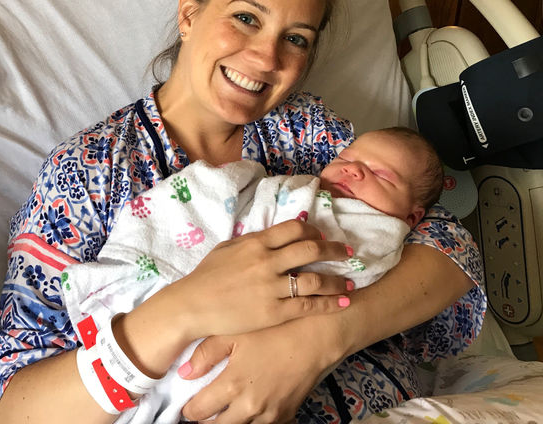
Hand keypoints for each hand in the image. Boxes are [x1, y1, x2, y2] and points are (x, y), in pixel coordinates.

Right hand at [170, 218, 351, 339]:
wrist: (192, 305)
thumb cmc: (206, 277)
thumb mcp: (227, 249)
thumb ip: (252, 241)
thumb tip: (272, 236)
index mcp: (256, 243)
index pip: (295, 229)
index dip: (314, 232)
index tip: (323, 237)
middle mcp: (267, 261)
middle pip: (311, 249)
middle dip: (334, 250)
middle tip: (348, 254)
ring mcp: (271, 287)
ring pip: (314, 279)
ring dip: (337, 280)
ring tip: (350, 282)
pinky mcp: (273, 312)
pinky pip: (307, 306)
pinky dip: (328, 303)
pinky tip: (342, 302)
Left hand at [179, 316, 346, 423]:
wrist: (315, 337)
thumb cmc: (273, 330)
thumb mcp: (235, 333)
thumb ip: (206, 353)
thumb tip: (184, 373)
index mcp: (233, 386)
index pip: (199, 411)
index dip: (188, 409)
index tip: (186, 404)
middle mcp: (249, 406)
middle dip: (206, 421)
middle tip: (200, 411)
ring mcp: (269, 414)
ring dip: (229, 422)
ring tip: (222, 410)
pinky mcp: (285, 414)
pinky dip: (252, 421)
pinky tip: (247, 408)